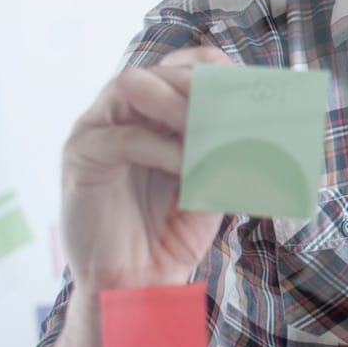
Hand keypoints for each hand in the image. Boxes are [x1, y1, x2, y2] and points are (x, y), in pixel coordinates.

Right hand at [60, 47, 232, 293]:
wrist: (138, 281)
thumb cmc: (173, 229)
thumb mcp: (214, 182)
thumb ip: (230, 150)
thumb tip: (265, 125)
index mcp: (156, 111)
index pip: (183, 65)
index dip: (216, 69)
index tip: (248, 88)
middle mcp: (123, 111)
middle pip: (161, 70)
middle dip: (202, 89)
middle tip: (234, 114)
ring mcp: (97, 129)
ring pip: (132, 85)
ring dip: (177, 104)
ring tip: (208, 133)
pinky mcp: (81, 157)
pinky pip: (122, 137)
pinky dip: (162, 148)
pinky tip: (188, 169)